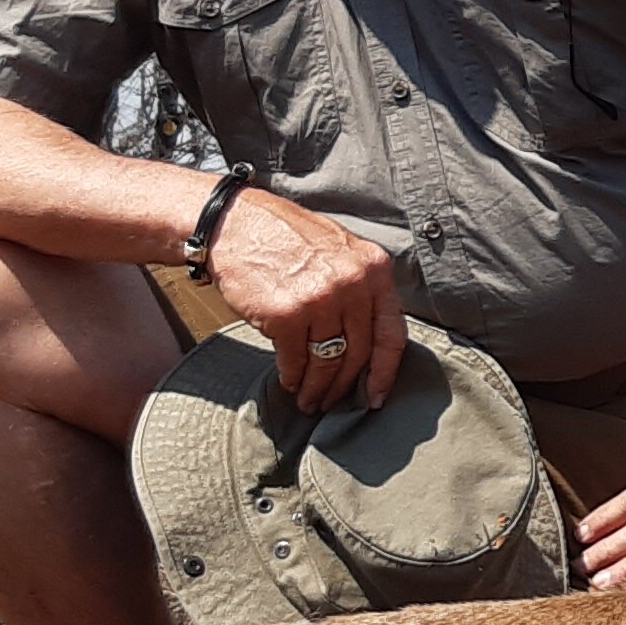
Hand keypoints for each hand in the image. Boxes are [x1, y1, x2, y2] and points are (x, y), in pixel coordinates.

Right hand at [205, 190, 403, 413]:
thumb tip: (369, 337)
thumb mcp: (338, 248)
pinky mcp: (287, 314)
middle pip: (359, 353)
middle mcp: (353, 283)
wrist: (233, 223)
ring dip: (318, 388)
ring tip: (309, 400)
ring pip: (328, 362)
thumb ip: (360, 285)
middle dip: (345, 385)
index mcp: (373, 267)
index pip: (392, 332)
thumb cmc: (283, 235)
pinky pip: (296, 360)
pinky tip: (290, 382)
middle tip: (333, 401)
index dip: (386, 371)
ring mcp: (321, 299)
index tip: (376, 395)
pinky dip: (293, 377)